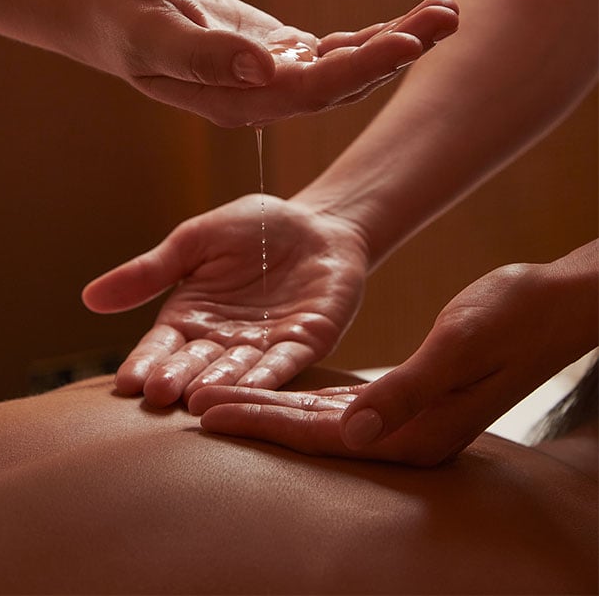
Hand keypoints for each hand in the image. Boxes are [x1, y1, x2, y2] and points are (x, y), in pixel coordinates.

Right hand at [82, 196, 370, 406]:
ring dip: (219, 386)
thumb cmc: (252, 228)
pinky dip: (268, 378)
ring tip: (197, 401)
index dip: (146, 363)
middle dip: (177, 380)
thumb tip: (88, 298)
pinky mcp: (305, 344)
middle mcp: (222, 341)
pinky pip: (285, 364)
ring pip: (236, 372)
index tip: (127, 382)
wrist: (316, 221)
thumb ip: (150, 272)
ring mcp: (264, 347)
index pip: (161, 347)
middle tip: (158, 396)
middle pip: (194, 365)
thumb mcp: (194, 242)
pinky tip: (253, 390)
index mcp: (190, 318)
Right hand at [85, 0, 458, 125]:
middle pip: (343, 83)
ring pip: (345, 66)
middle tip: (447, 19)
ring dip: (395, 42)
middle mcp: (264, 97)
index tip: (404, 43)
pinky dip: (369, 36)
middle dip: (396, 52)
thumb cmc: (127, 21)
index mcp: (239, 102)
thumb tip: (265, 66)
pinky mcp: (276, 54)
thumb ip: (205, 55)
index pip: (311, 92)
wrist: (112, 16)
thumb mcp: (156, 32)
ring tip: (444, 13)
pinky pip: (332, 50)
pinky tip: (406, 21)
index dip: (359, 70)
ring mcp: (273, 77)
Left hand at [191, 243, 598, 464]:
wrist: (549, 307)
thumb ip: (407, 392)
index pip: (321, 435)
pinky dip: (303, 396)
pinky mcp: (407, 398)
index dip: (262, 424)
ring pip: (321, 417)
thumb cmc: (510, 319)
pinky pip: (342, 402)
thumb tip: (353, 432)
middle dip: (252, 417)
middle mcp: (405, 434)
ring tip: (219, 398)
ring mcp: (407, 419)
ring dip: (271, 407)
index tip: (209, 413)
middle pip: (310, 432)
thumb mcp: (459, 346)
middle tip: (193, 407)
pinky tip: (276, 389)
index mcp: (416, 431)